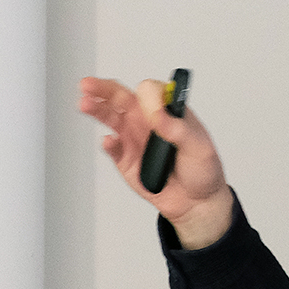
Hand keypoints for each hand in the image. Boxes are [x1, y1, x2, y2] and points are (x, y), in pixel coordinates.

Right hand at [78, 76, 233, 247]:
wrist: (196, 203)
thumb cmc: (202, 170)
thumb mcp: (200, 147)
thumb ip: (179, 130)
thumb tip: (159, 114)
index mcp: (168, 112)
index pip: (151, 91)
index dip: (148, 96)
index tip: (151, 109)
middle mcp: (148, 121)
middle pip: (122, 97)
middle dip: (104, 89)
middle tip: (90, 85)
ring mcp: (134, 139)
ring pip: (110, 118)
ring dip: (97, 109)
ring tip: (86, 103)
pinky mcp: (126, 159)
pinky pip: (113, 148)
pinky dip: (108, 144)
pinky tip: (109, 141)